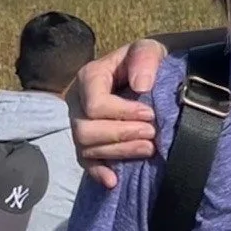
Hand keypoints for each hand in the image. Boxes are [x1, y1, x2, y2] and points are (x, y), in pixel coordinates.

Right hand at [69, 40, 165, 186]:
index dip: (123, 113)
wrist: (148, 76)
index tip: (151, 113)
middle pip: (86, 130)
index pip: (95, 105)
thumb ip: (145, 59)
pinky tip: (113, 181)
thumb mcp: (149, 49)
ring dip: (120, 151)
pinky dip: (98, 172)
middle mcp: (77, 102)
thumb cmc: (146, 62)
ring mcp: (80, 125)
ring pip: (87, 149)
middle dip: (122, 134)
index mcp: (89, 77)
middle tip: (152, 133)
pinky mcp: (88, 143)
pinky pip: (85, 163)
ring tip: (149, 148)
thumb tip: (141, 86)